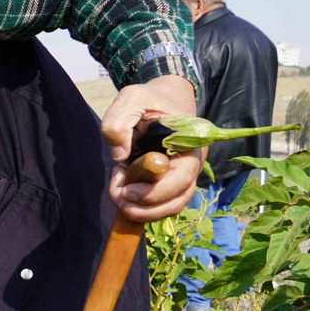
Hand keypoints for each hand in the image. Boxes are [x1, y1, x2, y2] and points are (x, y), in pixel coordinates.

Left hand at [101, 74, 203, 222]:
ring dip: (142, 212)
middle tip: (118, 195)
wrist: (161, 100)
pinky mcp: (170, 184)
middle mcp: (191, 164)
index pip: (182, 178)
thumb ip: (119, 121)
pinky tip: (124, 189)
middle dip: (144, 207)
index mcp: (189, 144)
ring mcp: (182, 176)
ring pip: (171, 207)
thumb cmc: (149, 99)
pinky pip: (162, 206)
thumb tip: (120, 156)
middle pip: (177, 200)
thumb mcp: (131, 99)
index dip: (155, 192)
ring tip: (119, 194)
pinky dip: (141, 207)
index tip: (127, 190)